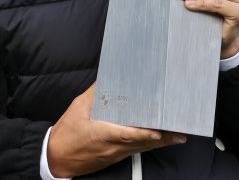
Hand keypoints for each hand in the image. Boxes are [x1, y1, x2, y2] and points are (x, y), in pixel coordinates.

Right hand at [47, 83, 185, 177]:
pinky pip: (135, 150)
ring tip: (177, 136)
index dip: (145, 134)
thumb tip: (107, 80)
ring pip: (141, 149)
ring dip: (159, 143)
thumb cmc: (67, 135)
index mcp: (103, 134)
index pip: (128, 134)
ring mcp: (115, 154)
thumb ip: (95, 93)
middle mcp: (113, 147)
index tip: (159, 132)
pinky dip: (147, 145)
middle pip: (142, 144)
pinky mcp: (114, 157)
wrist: (57, 158)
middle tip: (180, 132)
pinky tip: (157, 140)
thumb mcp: (78, 108)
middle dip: (163, 139)